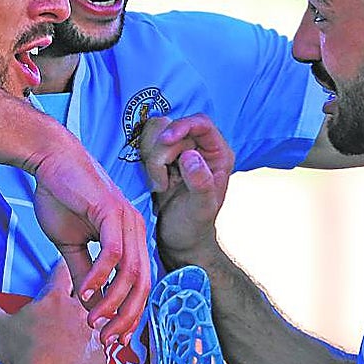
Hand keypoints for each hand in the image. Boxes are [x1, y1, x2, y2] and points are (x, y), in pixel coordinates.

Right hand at [0, 263, 106, 363]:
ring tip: (84, 330)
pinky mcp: (100, 355)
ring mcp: (92, 332)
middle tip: (77, 300)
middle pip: (86, 295)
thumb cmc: (27, 353)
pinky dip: (96, 352)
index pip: (60, 274)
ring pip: (99, 321)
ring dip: (93, 324)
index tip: (61, 266)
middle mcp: (78, 312)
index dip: (60, 269)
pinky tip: (88, 357)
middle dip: (82, 296)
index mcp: (55, 300)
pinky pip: (102, 349)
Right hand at [28, 147, 148, 346]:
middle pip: (142, 284)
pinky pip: (113, 252)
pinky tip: (85, 291)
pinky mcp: (112, 211)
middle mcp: (135, 230)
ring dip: (112, 302)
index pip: (139, 284)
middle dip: (126, 317)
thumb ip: (82, 271)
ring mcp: (127, 220)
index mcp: (130, 238)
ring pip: (131, 272)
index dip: (129, 314)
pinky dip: (100, 276)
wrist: (50, 160)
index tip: (114, 338)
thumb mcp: (71, 243)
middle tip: (108, 339)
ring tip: (93, 320)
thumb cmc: (61, 195)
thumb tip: (86, 302)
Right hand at [141, 115, 233, 261]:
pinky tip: (156, 183)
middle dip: (162, 152)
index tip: (166, 140)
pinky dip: (146, 161)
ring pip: (156, 132)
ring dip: (152, 158)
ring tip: (160, 184)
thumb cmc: (194, 227)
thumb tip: (190, 156)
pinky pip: (146, 144)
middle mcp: (200, 147)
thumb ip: (201, 182)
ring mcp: (180, 150)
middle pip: (173, 127)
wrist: (179, 240)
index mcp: (218, 154)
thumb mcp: (201, 209)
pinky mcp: (162, 157)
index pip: (201, 123)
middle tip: (162, 182)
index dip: (182, 126)